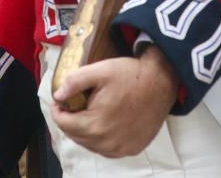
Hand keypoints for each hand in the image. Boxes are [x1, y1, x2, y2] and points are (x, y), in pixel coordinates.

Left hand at [50, 48, 177, 157]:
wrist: (162, 82)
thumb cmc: (131, 75)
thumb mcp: (100, 70)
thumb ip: (75, 82)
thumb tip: (58, 96)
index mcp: (95, 125)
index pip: (64, 124)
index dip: (58, 111)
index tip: (61, 101)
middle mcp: (106, 143)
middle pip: (76, 136)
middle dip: (71, 121)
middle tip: (75, 105)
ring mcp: (120, 149)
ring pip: (91, 145)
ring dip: (86, 131)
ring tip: (90, 113)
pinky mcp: (132, 149)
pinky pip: (107, 149)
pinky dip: (102, 138)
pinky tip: (106, 123)